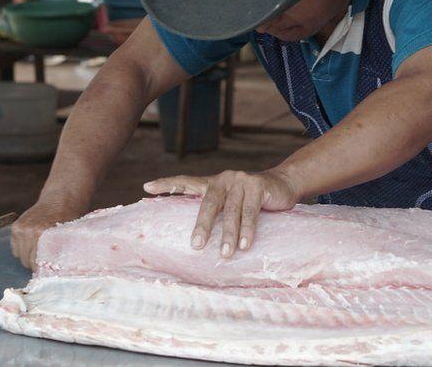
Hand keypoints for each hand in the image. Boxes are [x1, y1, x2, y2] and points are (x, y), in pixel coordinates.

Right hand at [11, 197, 86, 269]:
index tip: (48, 271)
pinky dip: (23, 249)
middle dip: (36, 264)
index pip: (37, 265)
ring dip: (28, 256)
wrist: (61, 198)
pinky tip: (34, 243)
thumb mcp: (69, 235)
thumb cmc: (71, 218)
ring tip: (41, 251)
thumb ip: (61, 251)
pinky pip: (15, 248)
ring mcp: (21, 230)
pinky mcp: (15, 227)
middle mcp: (30, 233)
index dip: (44, 270)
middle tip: (46, 261)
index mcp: (44, 236)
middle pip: (27, 262)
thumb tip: (59, 272)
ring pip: (20, 256)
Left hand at [143, 169, 299, 256]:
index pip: (187, 182)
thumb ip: (219, 211)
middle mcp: (225, 179)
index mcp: (214, 183)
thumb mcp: (233, 202)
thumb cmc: (254, 200)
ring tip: (225, 253)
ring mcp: (242, 180)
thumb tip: (198, 241)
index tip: (146, 187)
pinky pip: (251, 211)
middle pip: (209, 203)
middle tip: (195, 246)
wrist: (285, 185)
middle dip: (202, 226)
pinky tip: (245, 245)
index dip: (167, 184)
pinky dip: (247, 230)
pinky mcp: (258, 185)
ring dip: (228, 234)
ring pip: (231, 211)